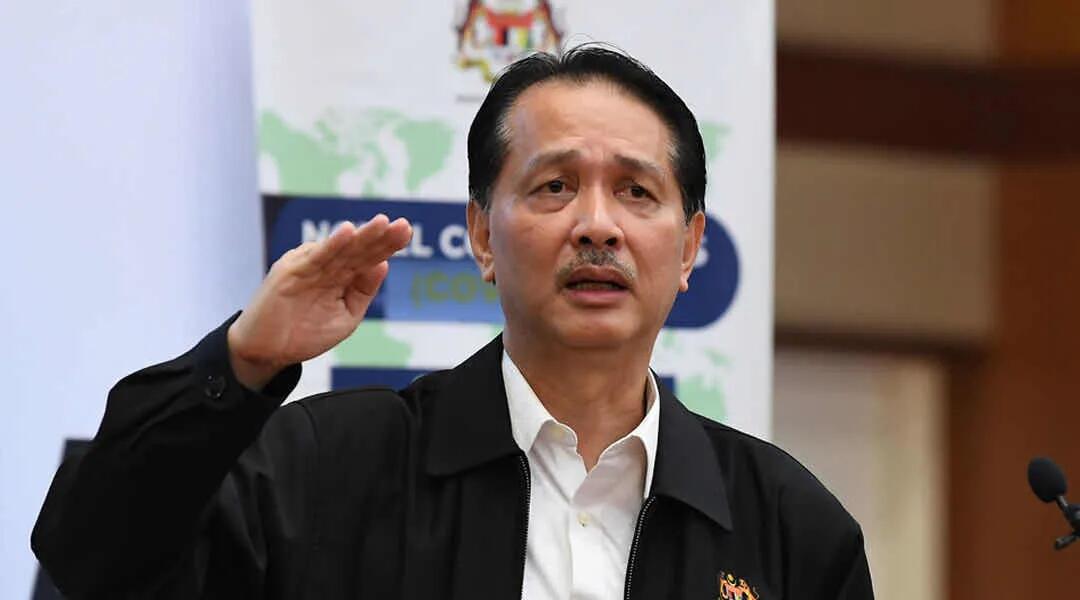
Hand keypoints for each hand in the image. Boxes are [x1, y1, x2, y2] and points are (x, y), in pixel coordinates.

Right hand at [227, 214, 411, 389]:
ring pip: (340, 250)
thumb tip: (384, 264)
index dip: (387, 244)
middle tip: (403, 225)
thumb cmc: (305, 333)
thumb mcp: (346, 316)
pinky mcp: (291, 272)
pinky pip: (315, 257)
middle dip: (380, 237)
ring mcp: (309, 267)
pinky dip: (331, 245)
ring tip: (382, 224)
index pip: (368, 257)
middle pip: (358, 250)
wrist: (268, 351)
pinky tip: (347, 233)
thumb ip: (364, 291)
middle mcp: (328, 267)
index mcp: (342, 276)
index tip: (405, 231)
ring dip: (361, 236)